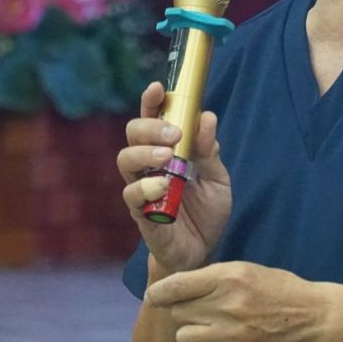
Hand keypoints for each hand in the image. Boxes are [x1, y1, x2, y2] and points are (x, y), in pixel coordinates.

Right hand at [117, 82, 231, 272]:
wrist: (204, 252)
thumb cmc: (206, 212)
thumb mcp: (217, 178)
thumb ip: (209, 150)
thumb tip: (206, 117)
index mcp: (167, 150)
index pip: (153, 119)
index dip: (151, 101)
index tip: (158, 88)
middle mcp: (149, 165)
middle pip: (132, 134)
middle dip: (149, 127)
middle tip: (173, 134)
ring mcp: (142, 188)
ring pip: (125, 160)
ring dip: (145, 152)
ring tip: (167, 157)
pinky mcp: (141, 213)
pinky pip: (132, 196)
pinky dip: (146, 187)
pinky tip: (163, 187)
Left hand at [144, 261, 340, 341]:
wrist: (311, 317)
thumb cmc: (276, 288)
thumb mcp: (243, 270)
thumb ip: (209, 278)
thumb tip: (169, 290)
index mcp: (228, 277)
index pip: (176, 286)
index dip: (159, 293)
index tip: (155, 297)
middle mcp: (226, 306)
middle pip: (178, 313)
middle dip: (186, 311)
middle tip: (204, 311)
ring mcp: (231, 337)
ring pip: (184, 338)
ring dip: (192, 333)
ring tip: (211, 329)